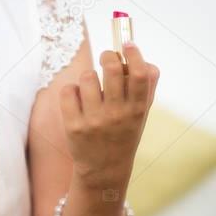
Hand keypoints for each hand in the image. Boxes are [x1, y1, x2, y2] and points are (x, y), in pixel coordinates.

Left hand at [59, 42, 158, 183]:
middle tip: (106, 58)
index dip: (134, 54)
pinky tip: (78, 100)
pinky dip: (72, 90)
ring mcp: (94, 121)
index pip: (140, 74)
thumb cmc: (124, 135)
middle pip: (112, 69)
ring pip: (87, 77)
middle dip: (108, 56)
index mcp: (137, 110)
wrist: (104, 171)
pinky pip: (68, 91)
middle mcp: (117, 115)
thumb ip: (147, 88)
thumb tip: (147, 62)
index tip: (127, 44)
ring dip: (89, 78)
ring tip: (92, 89)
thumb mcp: (141, 115)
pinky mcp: (73, 126)